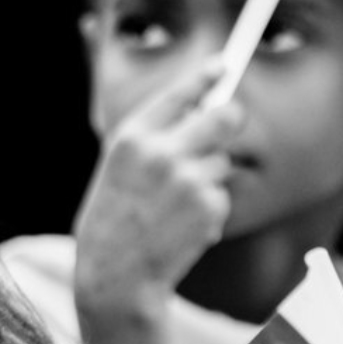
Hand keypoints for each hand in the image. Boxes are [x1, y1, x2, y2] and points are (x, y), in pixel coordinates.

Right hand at [73, 60, 243, 312]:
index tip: (223, 65)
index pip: (179, 93)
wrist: (115, 278)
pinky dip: (209, 210)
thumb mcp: (117, 168)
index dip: (205, 76)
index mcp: (132, 137)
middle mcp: (162, 152)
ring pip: (222, 162)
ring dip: (209, 178)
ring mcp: (189, 179)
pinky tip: (181, 227)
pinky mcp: (209, 207)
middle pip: (226, 116)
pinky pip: (222, 196)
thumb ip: (151, 138)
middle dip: (230, 119)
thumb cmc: (112, 223)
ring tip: (175, 205)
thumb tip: (197, 108)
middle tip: (226, 126)